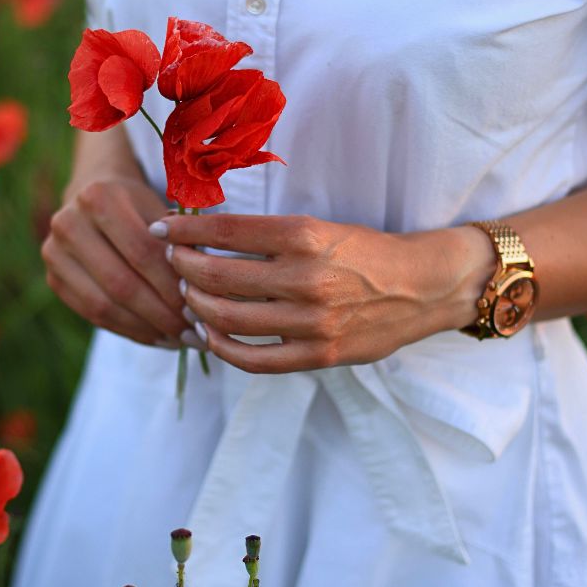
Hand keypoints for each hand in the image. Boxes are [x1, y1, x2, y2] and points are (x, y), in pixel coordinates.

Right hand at [43, 176, 190, 347]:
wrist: (94, 197)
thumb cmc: (140, 205)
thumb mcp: (161, 208)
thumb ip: (179, 242)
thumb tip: (198, 290)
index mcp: (98, 197)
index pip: (142, 252)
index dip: (172, 285)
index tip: (199, 309)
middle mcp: (68, 223)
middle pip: (121, 283)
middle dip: (161, 314)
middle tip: (192, 332)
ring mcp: (54, 252)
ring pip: (104, 305)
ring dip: (146, 328)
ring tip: (178, 339)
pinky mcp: (53, 278)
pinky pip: (93, 315)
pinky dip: (128, 330)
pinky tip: (156, 336)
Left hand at [154, 213, 487, 373]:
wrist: (424, 285)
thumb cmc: (367, 251)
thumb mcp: (321, 227)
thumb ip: (269, 237)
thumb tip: (207, 238)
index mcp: (305, 235)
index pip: (227, 231)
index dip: (185, 231)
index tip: (162, 229)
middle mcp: (306, 278)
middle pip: (218, 276)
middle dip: (183, 268)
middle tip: (173, 263)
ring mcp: (312, 322)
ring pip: (228, 319)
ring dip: (196, 306)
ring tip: (187, 295)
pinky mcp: (319, 356)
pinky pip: (253, 359)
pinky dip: (222, 346)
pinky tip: (209, 333)